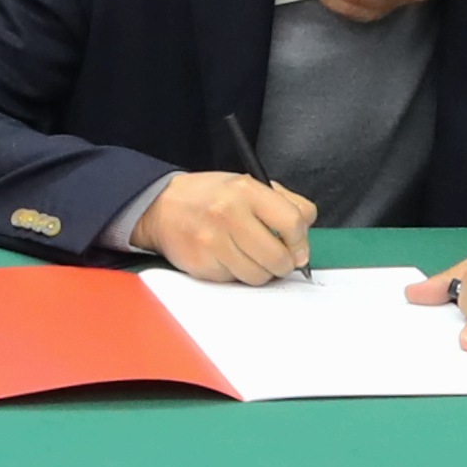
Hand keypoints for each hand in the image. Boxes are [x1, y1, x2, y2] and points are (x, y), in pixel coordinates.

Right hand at [141, 169, 317, 284]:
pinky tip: (227, 259)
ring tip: (251, 258)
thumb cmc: (209, 197)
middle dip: (284, 264)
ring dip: (261, 272)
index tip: (298, 248)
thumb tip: (305, 231)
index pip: (293, 222)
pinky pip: (235, 281)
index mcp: (245, 191)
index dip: (302, 241)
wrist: (160, 207)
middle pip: (279, 257)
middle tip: (277, 258)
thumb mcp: (247, 185)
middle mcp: (229, 214)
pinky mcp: (202, 264)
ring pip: (259, 276)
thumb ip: (284, 201)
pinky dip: (236, 274)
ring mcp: (213, 242)